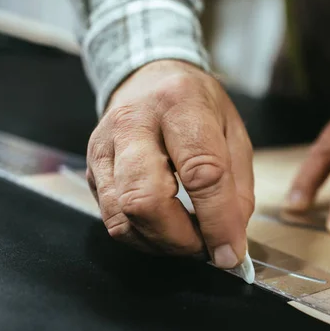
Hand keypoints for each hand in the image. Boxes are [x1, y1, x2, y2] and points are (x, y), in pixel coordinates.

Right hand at [86, 60, 253, 267]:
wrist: (148, 77)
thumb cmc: (197, 105)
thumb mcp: (233, 133)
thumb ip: (237, 186)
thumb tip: (231, 238)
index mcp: (181, 104)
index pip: (200, 172)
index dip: (217, 220)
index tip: (231, 253)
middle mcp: (133, 123)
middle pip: (146, 199)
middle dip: (180, 238)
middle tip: (206, 246)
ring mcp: (104, 147)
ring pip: (123, 216)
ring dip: (161, 243)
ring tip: (188, 239)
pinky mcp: (92, 169)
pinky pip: (112, 219)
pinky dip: (143, 238)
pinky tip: (164, 231)